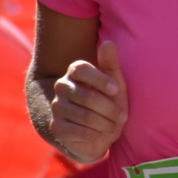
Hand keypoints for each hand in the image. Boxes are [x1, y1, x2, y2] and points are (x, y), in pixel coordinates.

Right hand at [49, 40, 127, 164]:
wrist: (102, 132)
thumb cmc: (110, 103)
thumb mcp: (115, 83)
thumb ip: (111, 64)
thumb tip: (108, 43)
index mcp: (75, 72)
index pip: (81, 69)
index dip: (100, 80)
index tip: (116, 90)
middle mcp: (62, 86)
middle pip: (86, 96)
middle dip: (109, 109)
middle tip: (122, 116)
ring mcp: (57, 107)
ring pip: (84, 116)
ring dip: (105, 123)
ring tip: (113, 125)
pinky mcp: (56, 126)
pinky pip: (78, 131)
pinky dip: (94, 134)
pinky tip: (99, 133)